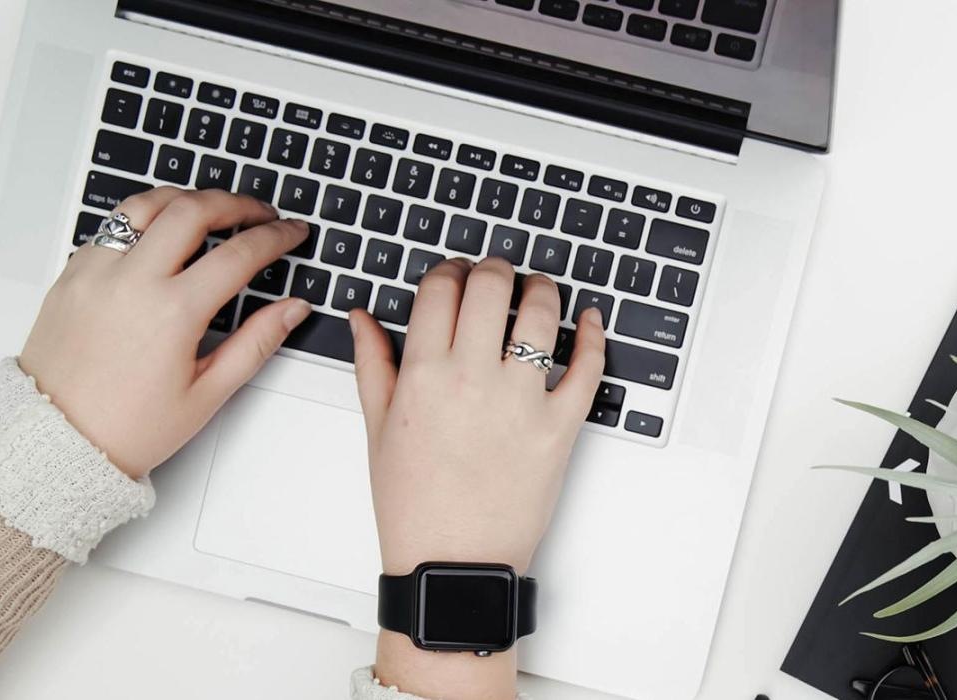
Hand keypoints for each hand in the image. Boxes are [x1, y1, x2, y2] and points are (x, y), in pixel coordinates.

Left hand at [19, 188, 311, 478]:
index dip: (276, 237)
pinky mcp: (71, 275)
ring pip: (146, 205)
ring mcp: (96, 272)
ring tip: (210, 209)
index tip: (291, 233)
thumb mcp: (207, 394)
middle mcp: (131, 281)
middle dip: (236, 203)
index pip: (239, 253)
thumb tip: (292, 309)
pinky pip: (112, 227)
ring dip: (186, 199)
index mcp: (172, 313)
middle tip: (260, 213)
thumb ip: (256, 343)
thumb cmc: (126, 427)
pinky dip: (144, 220)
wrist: (55, 442)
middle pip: (193, 209)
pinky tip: (161, 236)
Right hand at [351, 257, 603, 698]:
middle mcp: (472, 379)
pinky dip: (593, 335)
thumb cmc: (414, 505)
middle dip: (495, 269)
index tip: (456, 275)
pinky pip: (587, 367)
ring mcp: (521, 401)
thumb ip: (372, 364)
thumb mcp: (378, 430)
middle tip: (498, 275)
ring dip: (543, 290)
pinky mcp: (560, 427)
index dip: (450, 270)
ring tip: (538, 291)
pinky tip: (589, 321)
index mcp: (423, 375)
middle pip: (491, 286)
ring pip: (542, 314)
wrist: (453, 563)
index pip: (441, 288)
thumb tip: (363, 317)